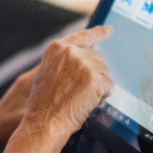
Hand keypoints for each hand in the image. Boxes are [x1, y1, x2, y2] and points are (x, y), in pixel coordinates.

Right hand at [3, 25, 114, 152]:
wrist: (43, 123)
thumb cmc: (43, 105)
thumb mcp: (47, 73)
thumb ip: (65, 61)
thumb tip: (85, 58)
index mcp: (57, 48)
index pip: (83, 36)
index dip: (99, 32)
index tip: (109, 29)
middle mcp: (71, 52)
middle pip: (98, 58)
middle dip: (94, 74)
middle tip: (78, 91)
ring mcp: (84, 65)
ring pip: (106, 73)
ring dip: (98, 86)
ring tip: (79, 98)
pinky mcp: (95, 80)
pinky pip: (110, 87)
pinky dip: (103, 97)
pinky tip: (87, 103)